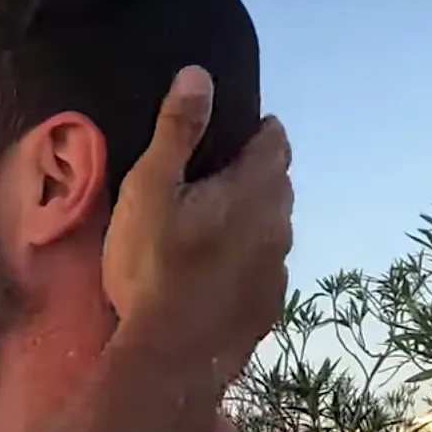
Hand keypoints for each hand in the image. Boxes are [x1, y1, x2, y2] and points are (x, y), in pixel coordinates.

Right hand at [101, 66, 292, 388]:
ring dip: (248, 223)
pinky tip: (212, 277)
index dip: (255, 132)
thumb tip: (199, 74)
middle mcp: (280, 224)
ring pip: (271, 229)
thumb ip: (177, 131)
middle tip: (209, 182)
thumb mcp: (151, 190)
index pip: (275, 141)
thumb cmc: (153, 267)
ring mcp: (278, 270)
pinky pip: (262, 270)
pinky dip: (243, 264)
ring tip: (208, 231)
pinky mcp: (268, 307)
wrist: (170, 358)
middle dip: (252, 176)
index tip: (228, 137)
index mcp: (256, 188)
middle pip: (276, 184)